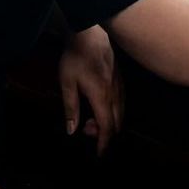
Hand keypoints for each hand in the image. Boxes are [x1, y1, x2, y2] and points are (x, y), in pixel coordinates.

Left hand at [57, 26, 120, 151]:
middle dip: (104, 133)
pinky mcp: (120, 78)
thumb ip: (71, 108)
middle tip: (87, 130)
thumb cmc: (75, 58)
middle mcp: (114, 94)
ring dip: (108, 122)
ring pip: (121, 112)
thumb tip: (72, 131)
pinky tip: (101, 106)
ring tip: (90, 118)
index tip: (99, 154)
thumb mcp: (67, 83)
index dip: (103, 143)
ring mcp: (120, 85)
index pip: (106, 127)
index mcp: (101, 97)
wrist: (89, 33)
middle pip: (116, 122)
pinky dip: (113, 111)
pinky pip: (121, 102)